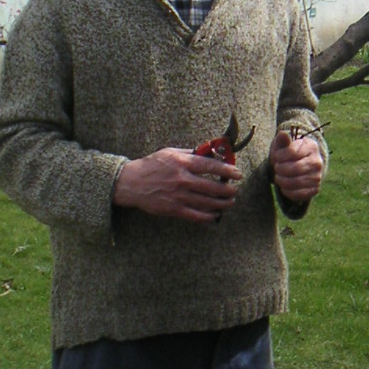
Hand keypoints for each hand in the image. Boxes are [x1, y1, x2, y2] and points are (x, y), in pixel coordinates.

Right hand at [113, 146, 241, 222]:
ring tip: (230, 201)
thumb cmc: (152, 165)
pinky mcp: (174, 209)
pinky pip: (196, 216)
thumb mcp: (170, 152)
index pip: (210, 166)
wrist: (132, 183)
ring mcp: (178, 196)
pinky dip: (208, 216)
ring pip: (207, 203)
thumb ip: (190, 153)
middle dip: (228, 190)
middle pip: (212, 187)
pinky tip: (215, 214)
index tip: (237, 173)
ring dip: (222, 203)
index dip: (227, 170)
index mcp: (182, 163)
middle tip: (235, 190)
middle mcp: (182, 180)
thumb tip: (211, 153)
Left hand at [269, 129, 324, 204]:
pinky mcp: (315, 189)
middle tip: (277, 168)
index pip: (292, 152)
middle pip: (295, 168)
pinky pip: (300, 194)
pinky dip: (288, 192)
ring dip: (282, 181)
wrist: (300, 165)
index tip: (276, 157)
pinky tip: (284, 187)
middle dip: (280, 169)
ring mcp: (318, 176)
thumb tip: (283, 135)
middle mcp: (318, 162)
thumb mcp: (284, 144)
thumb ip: (282, 139)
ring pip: (296, 182)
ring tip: (278, 177)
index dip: (279, 156)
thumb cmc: (289, 153)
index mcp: (311, 147)